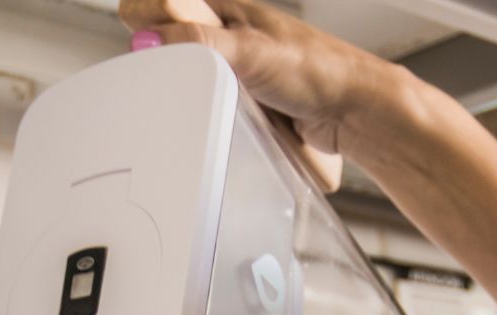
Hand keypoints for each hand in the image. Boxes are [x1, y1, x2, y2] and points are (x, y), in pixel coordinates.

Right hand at [120, 0, 407, 159]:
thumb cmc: (318, 71)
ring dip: (186, 93)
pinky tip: (213, 121)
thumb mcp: (249, 52)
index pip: (164, 3)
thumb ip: (197, 44)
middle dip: (163, 62)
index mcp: (227, 10)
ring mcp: (238, 70)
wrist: (353, 112)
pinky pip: (212, 106)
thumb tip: (150, 40)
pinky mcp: (246, 102)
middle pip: (172, 45)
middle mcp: (230, 37)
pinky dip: (207, 115)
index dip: (146, 21)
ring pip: (190, 79)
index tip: (143, 46)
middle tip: (165, 79)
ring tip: (189, 102)